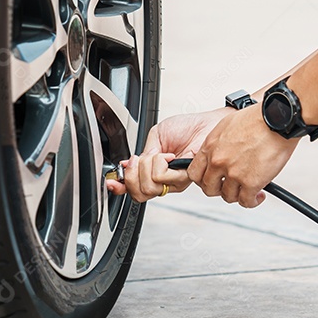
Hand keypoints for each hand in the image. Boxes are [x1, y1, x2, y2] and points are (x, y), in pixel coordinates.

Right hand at [106, 109, 231, 201]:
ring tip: (160, 155)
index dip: (120, 187)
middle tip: (142, 159)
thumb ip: (143, 155)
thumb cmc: (186, 128)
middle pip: (139, 192)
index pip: (135, 188)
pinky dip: (160, 163)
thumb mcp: (155, 137)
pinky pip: (162, 177)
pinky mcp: (184, 179)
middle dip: (134, 173)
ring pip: (150, 185)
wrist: (205, 124)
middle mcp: (165, 181)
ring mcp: (174, 182)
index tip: (111, 182)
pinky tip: (169, 156)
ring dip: (149, 166)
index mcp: (155, 172)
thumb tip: (127, 166)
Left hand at [188, 105, 298, 207]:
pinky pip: (246, 202)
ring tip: (248, 189)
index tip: (214, 179)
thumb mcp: (227, 126)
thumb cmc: (256, 118)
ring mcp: (233, 173)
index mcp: (210, 147)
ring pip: (228, 196)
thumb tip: (218, 153)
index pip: (194, 173)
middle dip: (220, 189)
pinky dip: (253, 201)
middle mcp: (218, 161)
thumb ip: (218, 144)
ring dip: (238, 195)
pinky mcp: (251, 182)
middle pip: (209, 188)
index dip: (203, 179)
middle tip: (230, 186)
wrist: (276, 119)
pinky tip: (258, 195)